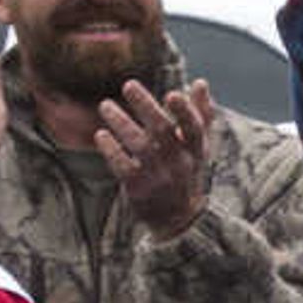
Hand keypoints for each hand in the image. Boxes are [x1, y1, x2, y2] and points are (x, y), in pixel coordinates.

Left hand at [96, 75, 214, 239]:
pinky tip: (101, 134)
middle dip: (146, 106)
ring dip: (121, 123)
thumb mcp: (199, 148)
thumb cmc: (188, 174)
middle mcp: (179, 163)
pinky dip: (111, 149)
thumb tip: (199, 82)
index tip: (172, 94)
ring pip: (139, 146)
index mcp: (196, 150)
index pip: (194, 129)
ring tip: (105, 105)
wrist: (179, 221)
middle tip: (128, 85)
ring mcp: (158, 176)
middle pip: (163, 131)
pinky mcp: (138, 188)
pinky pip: (122, 166)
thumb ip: (201, 115)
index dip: (184, 112)